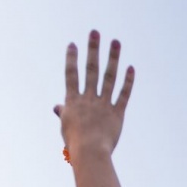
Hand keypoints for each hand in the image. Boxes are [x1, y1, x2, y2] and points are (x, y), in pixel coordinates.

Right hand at [55, 31, 133, 160]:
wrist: (90, 154)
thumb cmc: (75, 144)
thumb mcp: (65, 127)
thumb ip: (63, 114)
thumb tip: (56, 107)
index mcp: (73, 102)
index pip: (71, 75)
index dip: (71, 59)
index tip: (73, 44)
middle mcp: (88, 100)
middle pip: (91, 70)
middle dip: (93, 49)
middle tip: (95, 32)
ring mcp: (103, 105)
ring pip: (109, 77)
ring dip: (113, 58)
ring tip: (115, 41)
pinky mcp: (117, 114)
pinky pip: (123, 94)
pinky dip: (128, 81)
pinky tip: (130, 67)